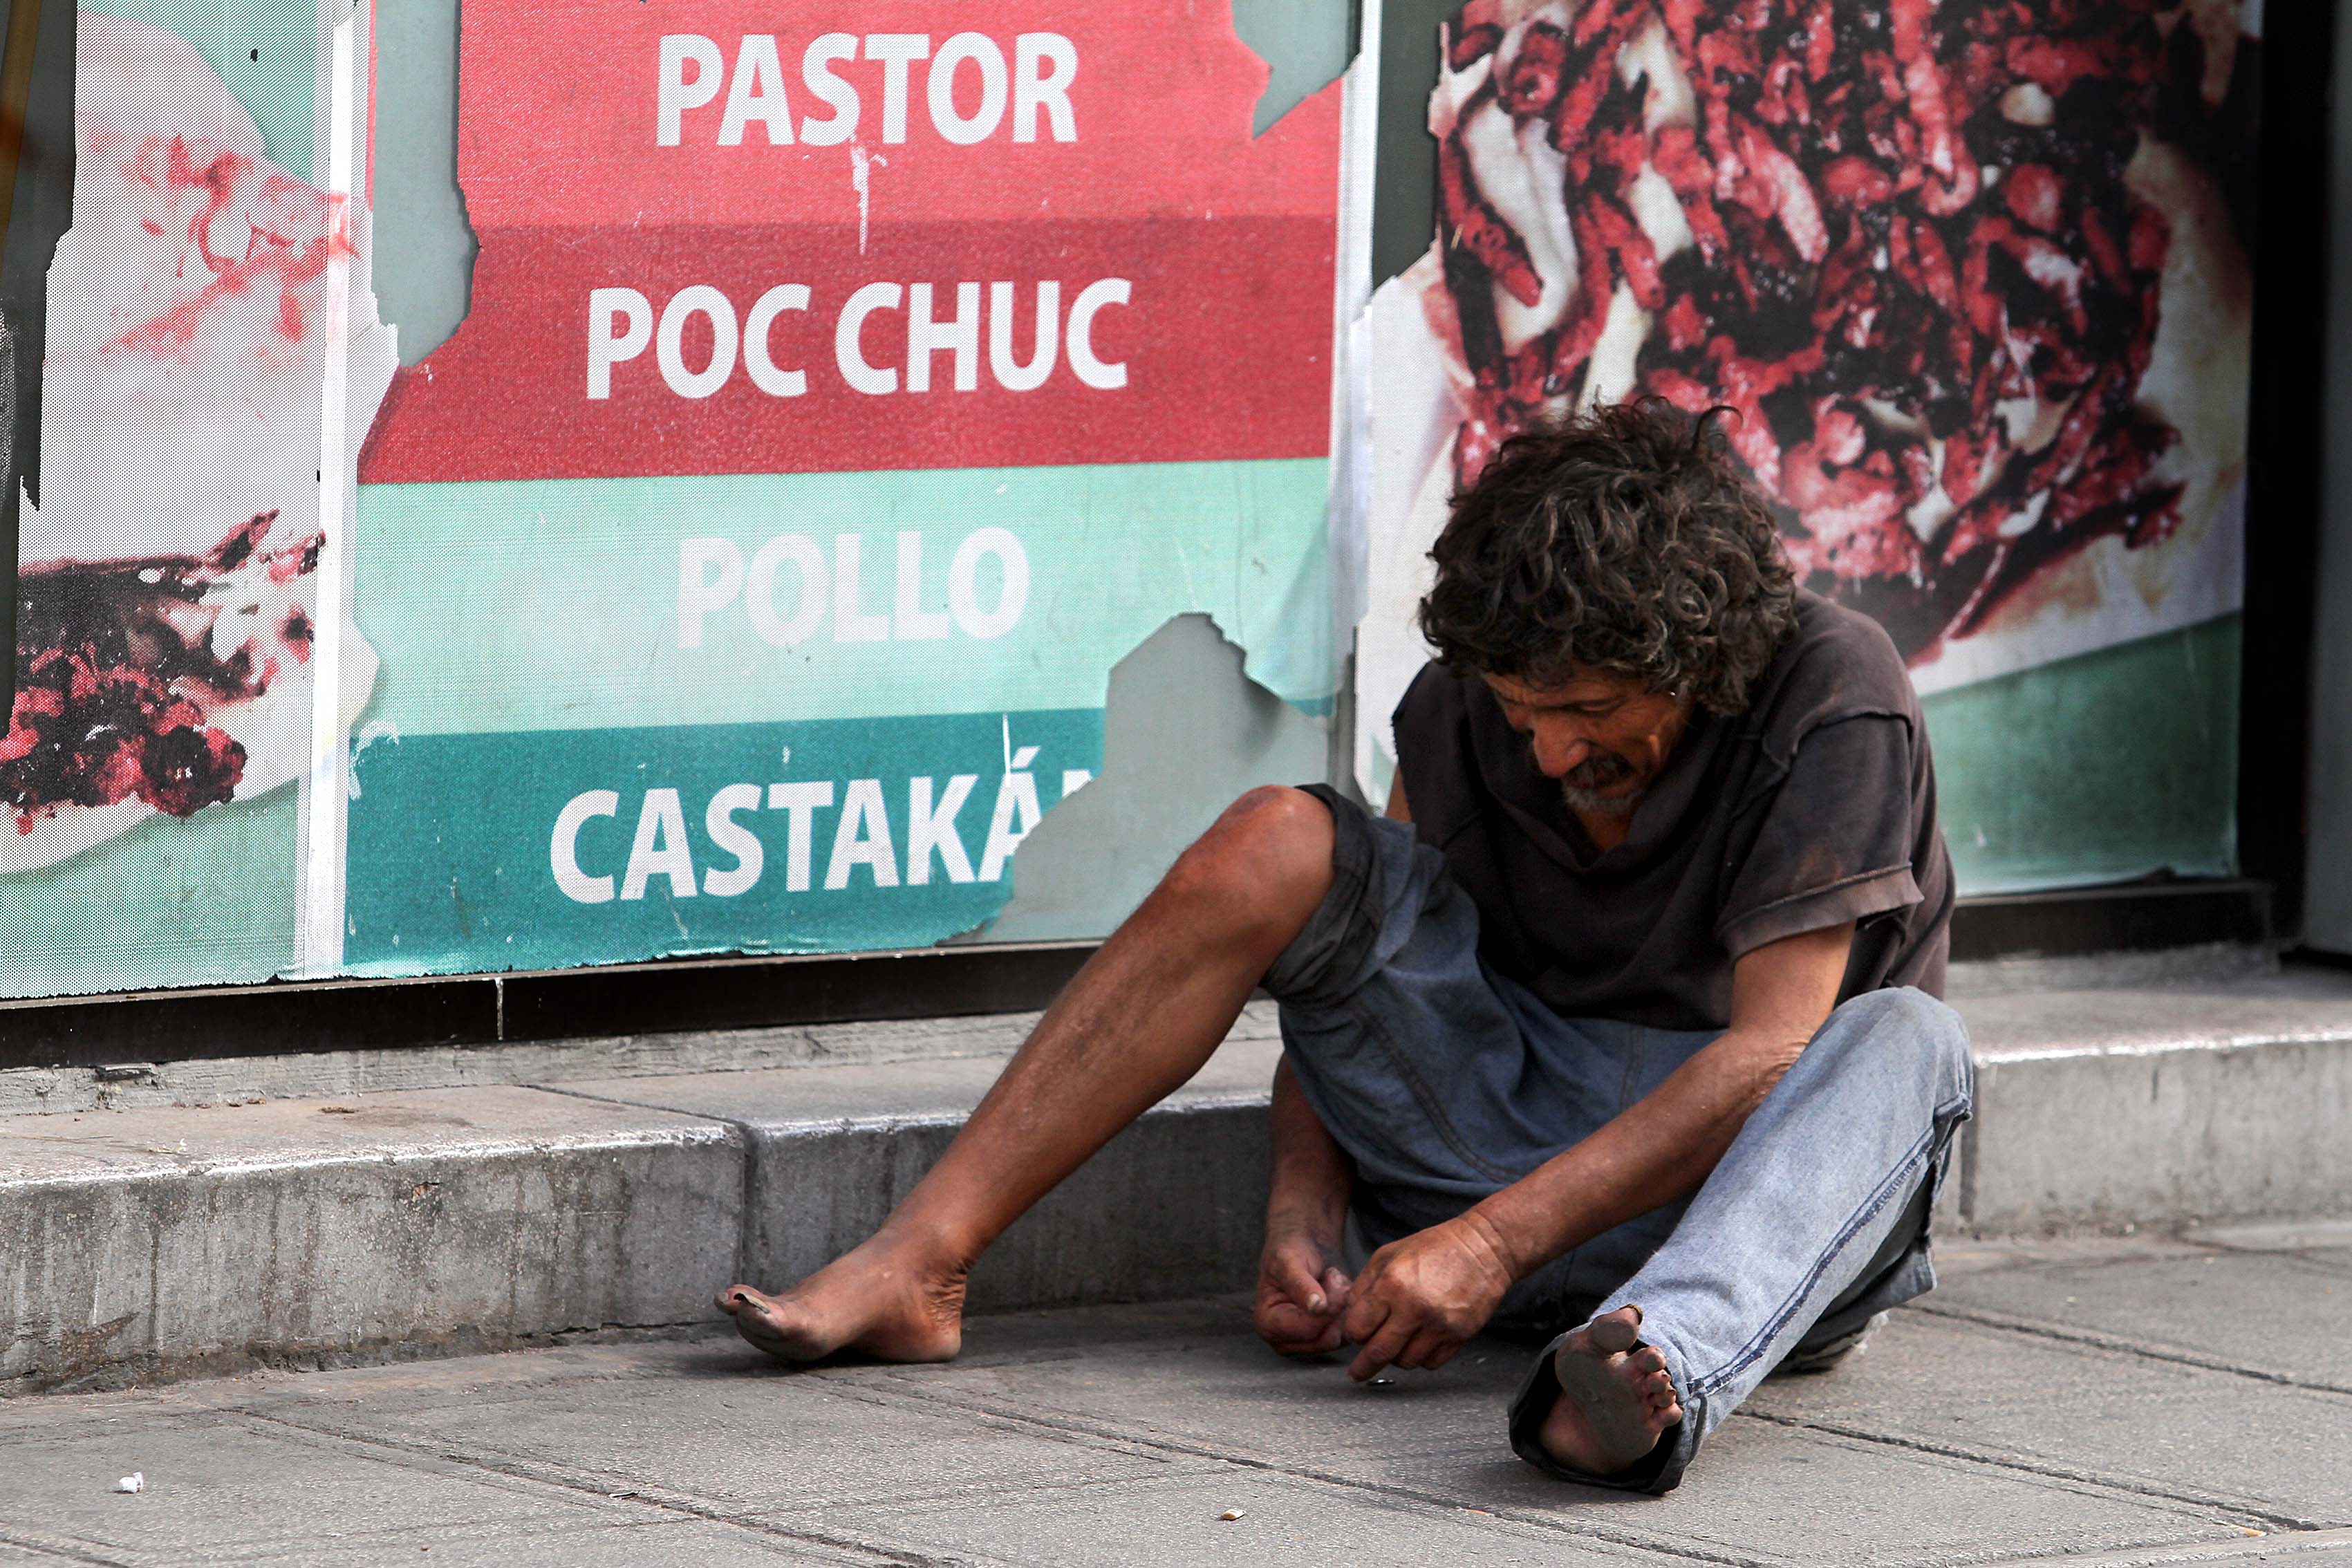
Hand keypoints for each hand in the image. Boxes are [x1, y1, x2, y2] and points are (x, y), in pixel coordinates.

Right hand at [1254, 1216, 1352, 1356]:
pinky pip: (1348, 1333)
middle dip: (1335, 1305)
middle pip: (1325, 1338)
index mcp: (1267, 1325)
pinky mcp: (1325, 1341)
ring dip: (1344, 1306)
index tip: (1333, 1276)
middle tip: (1333, 1277)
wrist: (1306, 1248)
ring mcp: (1306, 1345)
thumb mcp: (1289, 1261)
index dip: (1327, 1307)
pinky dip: (1349, 1311)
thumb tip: (1316, 1307)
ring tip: (1335, 1282)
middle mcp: (1285, 1342)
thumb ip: (1300, 1284)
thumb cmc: (1291, 1252)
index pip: (1306, 1329)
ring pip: (1340, 1337)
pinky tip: (1340, 1293)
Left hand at [1339, 1210, 1516, 1379]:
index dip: (1353, 1334)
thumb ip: (1364, 1285)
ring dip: (1396, 1357)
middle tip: (1358, 1372)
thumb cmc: (1436, 1247)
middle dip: (1364, 1366)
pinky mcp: (1459, 1337)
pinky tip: (1421, 1341)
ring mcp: (1439, 1326)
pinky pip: (1431, 1363)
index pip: (1358, 1328)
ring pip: (1406, 1362)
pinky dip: (1422, 1358)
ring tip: (1399, 1341)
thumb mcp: (1388, 1254)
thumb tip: (1351, 1315)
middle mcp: (1414, 1309)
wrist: (1483, 1248)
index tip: (1356, 1335)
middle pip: (1379, 1354)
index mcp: (1392, 1285)